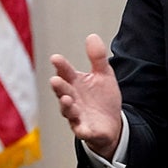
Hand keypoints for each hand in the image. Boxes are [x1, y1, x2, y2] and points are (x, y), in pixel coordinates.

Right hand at [49, 33, 122, 159]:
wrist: (112, 124)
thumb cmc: (102, 99)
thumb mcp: (103, 75)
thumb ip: (97, 58)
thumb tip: (91, 36)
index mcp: (75, 83)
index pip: (66, 73)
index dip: (61, 66)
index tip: (55, 58)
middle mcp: (72, 99)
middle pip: (63, 92)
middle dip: (59, 86)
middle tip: (56, 80)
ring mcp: (77, 116)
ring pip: (68, 111)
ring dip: (66, 106)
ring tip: (67, 99)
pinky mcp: (85, 130)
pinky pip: (82, 131)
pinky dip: (81, 129)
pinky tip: (81, 127)